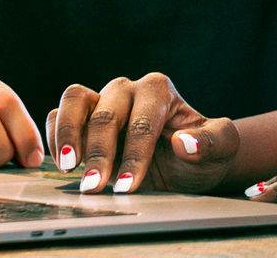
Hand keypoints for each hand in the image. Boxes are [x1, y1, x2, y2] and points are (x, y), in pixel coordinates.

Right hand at [47, 72, 237, 194]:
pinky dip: (55, 135)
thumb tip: (183, 143)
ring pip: (75, 100)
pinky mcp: (81, 116)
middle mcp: (127, 89)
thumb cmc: (202, 154)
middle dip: (100, 153)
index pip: (143, 121)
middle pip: (106, 113)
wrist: (185, 164)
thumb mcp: (220, 150)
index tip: (129, 186)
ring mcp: (102, 100)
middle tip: (95, 188)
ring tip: (70, 166)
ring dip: (69, 135)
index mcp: (159, 90)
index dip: (135, 155)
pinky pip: (58, 114)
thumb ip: (212, 142)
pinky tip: (62, 162)